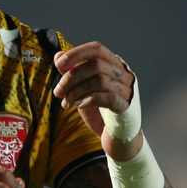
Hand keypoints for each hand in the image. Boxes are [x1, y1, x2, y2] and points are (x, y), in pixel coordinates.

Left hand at [52, 42, 140, 156]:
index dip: (77, 53)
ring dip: (76, 91)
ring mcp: (128, 90)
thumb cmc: (98, 112)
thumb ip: (72, 73)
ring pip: (100, 80)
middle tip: (58, 92)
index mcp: (113, 65)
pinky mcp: (127, 107)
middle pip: (95, 65)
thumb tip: (58, 56)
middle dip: (71, 77)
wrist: (115, 138)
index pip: (97, 49)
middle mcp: (124, 74)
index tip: (59, 64)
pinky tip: (79, 105)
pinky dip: (89, 99)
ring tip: (67, 102)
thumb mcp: (81, 90)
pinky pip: (108, 97)